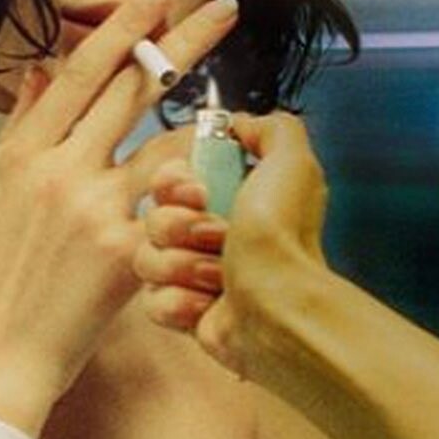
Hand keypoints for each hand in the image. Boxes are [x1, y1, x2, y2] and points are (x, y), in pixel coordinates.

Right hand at [0, 0, 238, 433]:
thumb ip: (19, 127)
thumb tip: (40, 70)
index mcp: (24, 151)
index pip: (83, 69)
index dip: (126, 25)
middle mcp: (61, 169)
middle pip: (133, 89)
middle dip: (184, 41)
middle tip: (224, 6)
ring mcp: (95, 209)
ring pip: (167, 144)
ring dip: (200, 131)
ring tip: (226, 124)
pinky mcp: (124, 250)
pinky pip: (174, 209)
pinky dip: (196, 199)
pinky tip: (213, 196)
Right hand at [135, 111, 327, 369]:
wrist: (280, 307)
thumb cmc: (284, 237)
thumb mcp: (291, 160)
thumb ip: (270, 128)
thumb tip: (239, 124)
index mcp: (231, 198)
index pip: (168, 179)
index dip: (172, 183)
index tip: (198, 192)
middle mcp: (212, 234)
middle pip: (153, 216)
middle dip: (177, 226)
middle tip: (216, 236)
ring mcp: (195, 275)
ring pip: (147, 258)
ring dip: (182, 265)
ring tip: (220, 276)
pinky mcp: (185, 313)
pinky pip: (152, 301)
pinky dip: (180, 302)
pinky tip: (209, 305)